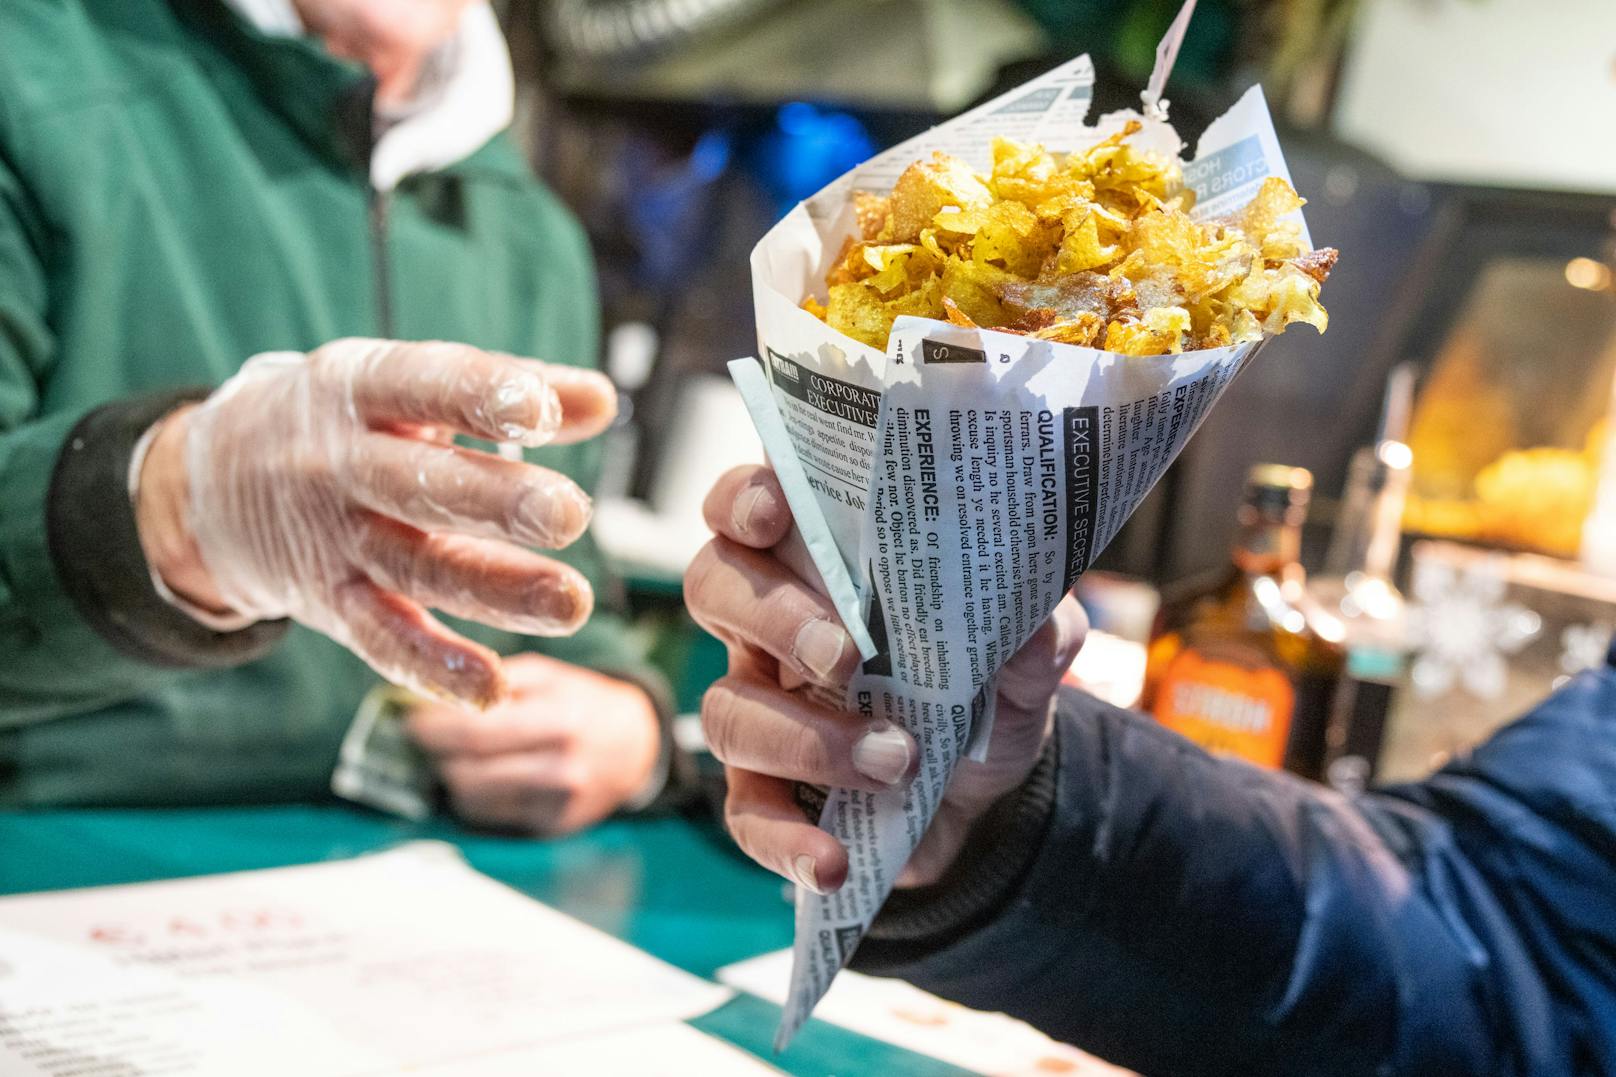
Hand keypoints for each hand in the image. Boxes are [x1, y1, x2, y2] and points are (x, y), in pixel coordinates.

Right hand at [135, 339, 615, 706]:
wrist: (207, 481)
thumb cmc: (339, 421)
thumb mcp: (400, 384)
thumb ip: (503, 391)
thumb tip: (601, 400)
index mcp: (357, 388)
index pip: (421, 384)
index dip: (480, 397)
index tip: (541, 412)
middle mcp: (339, 463)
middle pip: (421, 485)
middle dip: (497, 503)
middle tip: (571, 516)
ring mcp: (332, 538)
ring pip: (416, 568)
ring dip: (496, 591)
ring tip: (570, 605)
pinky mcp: (328, 601)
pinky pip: (381, 637)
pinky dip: (433, 666)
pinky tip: (491, 688)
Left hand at [408, 652, 661, 835]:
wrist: (634, 745)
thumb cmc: (579, 701)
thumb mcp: (546, 675)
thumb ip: (492, 683)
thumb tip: (427, 694)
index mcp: (561, 721)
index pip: (476, 732)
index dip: (432, 727)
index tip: (408, 718)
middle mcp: (562, 769)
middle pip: (468, 773)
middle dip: (433, 755)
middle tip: (419, 738)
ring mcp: (559, 805)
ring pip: (473, 801)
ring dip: (450, 777)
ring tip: (450, 755)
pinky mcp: (553, 828)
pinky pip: (490, 817)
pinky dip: (473, 796)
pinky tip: (480, 774)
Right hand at [684, 464, 1085, 894]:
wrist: (988, 803)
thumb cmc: (984, 693)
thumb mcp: (1029, 660)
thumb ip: (1040, 635)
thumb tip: (1037, 627)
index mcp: (820, 567)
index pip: (747, 508)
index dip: (745, 500)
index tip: (776, 515)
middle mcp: (770, 628)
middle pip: (714, 590)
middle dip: (773, 617)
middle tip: (848, 655)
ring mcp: (760, 711)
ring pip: (728, 711)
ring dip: (806, 739)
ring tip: (894, 761)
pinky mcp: (767, 794)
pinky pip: (746, 816)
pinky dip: (788, 840)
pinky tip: (834, 859)